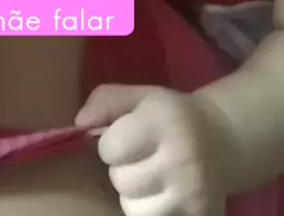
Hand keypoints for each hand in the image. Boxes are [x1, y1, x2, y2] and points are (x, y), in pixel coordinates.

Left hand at [76, 84, 228, 215]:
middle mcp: (181, 157)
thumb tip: (79, 124)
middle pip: (121, 180)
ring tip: (151, 178)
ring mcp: (192, 192)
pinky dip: (151, 210)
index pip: (110, 147)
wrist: (222, 139)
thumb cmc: (170, 116)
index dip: (110, 143)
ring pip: (133, 208)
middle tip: (141, 158)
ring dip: (135, 195)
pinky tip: (163, 194)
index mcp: (163, 120)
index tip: (126, 138)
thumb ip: (105, 101)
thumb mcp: (139, 97)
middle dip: (123, 169)